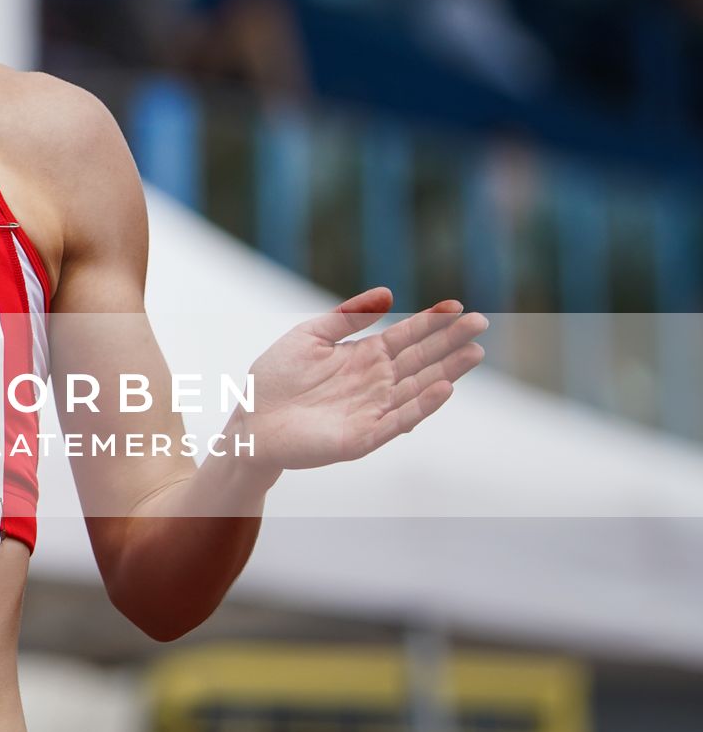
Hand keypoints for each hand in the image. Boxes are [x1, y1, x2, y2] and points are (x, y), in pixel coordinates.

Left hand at [239, 288, 487, 472]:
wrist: (250, 423)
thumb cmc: (275, 379)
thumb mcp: (310, 337)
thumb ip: (347, 316)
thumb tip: (389, 294)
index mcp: (363, 357)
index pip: (406, 336)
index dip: (432, 321)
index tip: (458, 305)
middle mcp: (375, 383)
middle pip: (421, 359)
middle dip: (450, 342)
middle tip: (481, 323)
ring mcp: (373, 410)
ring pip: (419, 388)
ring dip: (447, 371)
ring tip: (474, 353)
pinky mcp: (364, 436)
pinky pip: (400, 419)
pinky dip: (422, 405)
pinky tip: (444, 387)